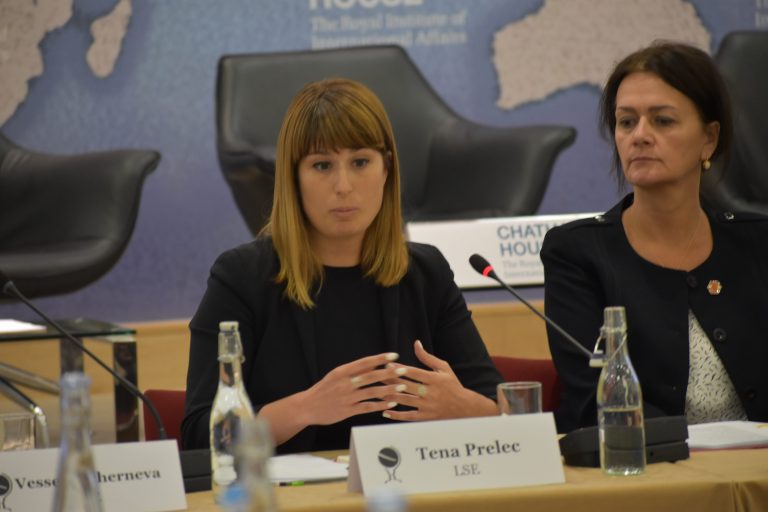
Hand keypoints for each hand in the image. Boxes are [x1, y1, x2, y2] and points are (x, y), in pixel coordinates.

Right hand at [296, 352, 407, 425]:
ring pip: (372, 392)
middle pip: (371, 376)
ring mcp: (347, 397)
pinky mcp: (347, 411)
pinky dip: (380, 404)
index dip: (380, 359)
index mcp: (342, 372)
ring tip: (402, 387)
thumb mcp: (335, 376)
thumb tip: (372, 364)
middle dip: (389, 373)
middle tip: (404, 370)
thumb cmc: (323, 390)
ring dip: (388, 389)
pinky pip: (367, 407)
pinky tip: (391, 403)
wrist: (306, 407)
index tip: (394, 356)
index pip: (364, 362)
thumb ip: (353, 371)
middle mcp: (345, 383)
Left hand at [381, 340, 496, 420]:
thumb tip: (416, 343)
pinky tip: (385, 411)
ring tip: (376, 392)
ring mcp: (427, 406)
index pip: (413, 372)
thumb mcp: (443, 368)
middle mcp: (430, 393)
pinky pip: (408, 416)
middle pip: (406, 386)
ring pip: (405, 400)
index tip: (387, 365)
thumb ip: (427, 357)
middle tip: (377, 376)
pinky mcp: (426, 417)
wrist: (464, 408)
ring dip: (390, 396)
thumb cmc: (452, 385)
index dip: (399, 369)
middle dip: (390, 381)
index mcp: (435, 379)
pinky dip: (396, 415)